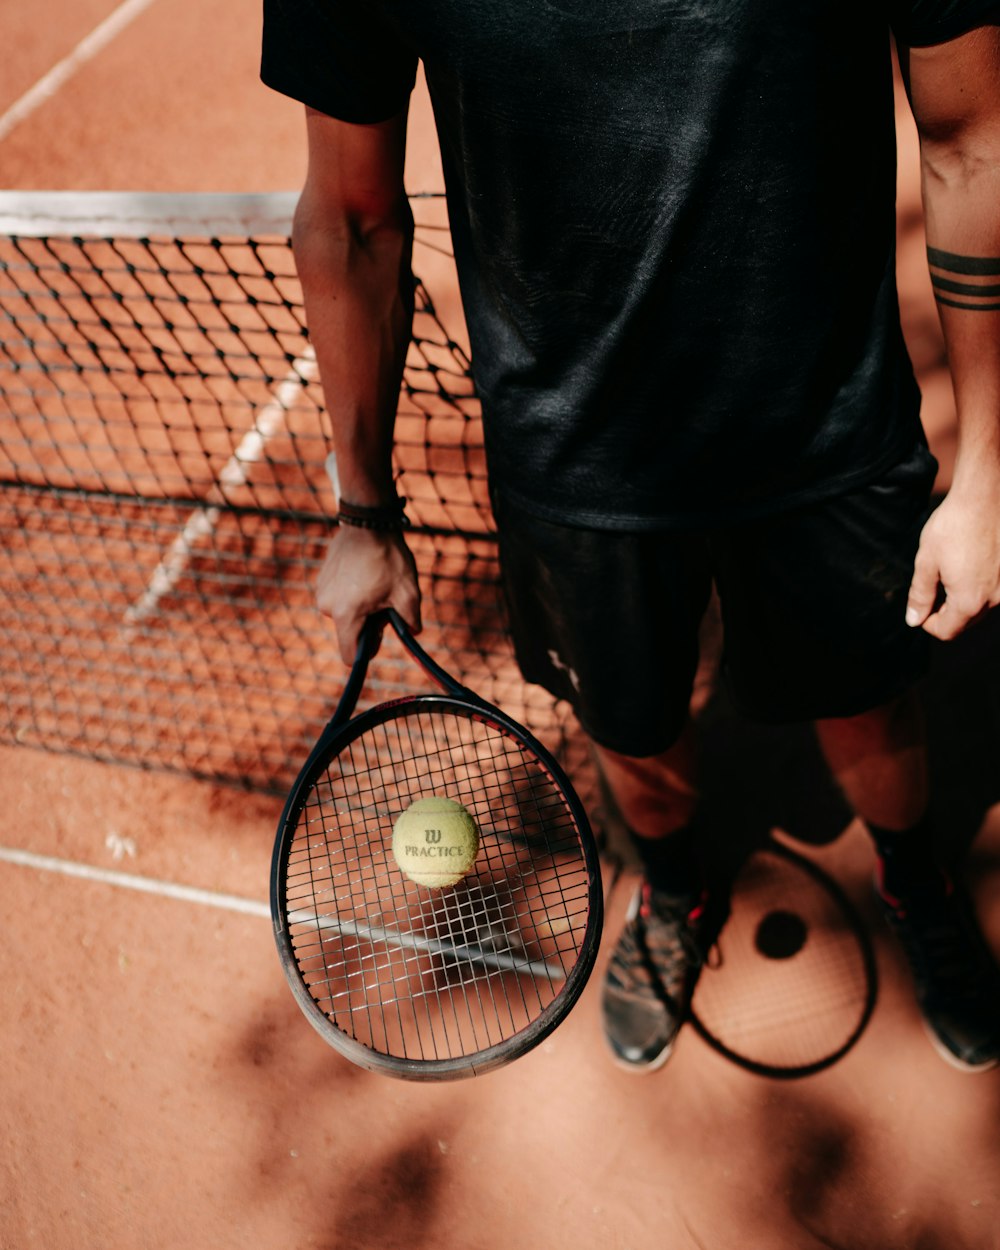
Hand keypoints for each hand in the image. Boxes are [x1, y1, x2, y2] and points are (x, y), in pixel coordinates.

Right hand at [316, 526, 420, 661]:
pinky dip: (351, 592)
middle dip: (368, 623)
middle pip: (349, 631)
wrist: (368, 522)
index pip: (349, 656)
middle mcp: (327, 606)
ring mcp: (322, 591)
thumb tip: (411, 632)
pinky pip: (338, 596)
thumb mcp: (409, 593)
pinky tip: (364, 572)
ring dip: (360, 606)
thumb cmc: (388, 558)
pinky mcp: (322, 578)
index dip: (368, 650)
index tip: (380, 632)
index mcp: (346, 615)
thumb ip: (411, 621)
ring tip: (375, 582)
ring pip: (344, 612)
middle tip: (384, 600)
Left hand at [906, 485, 999, 639]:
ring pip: (981, 607)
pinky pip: (994, 590)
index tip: (921, 605)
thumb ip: (920, 595)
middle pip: (966, 621)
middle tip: (932, 585)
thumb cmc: (953, 527)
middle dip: (945, 612)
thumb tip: (914, 620)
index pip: (947, 631)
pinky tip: (968, 563)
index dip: (928, 622)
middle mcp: (994, 598)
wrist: (985, 497)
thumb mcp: (926, 561)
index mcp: (969, 600)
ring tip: (950, 570)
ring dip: (963, 598)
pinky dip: (979, 586)